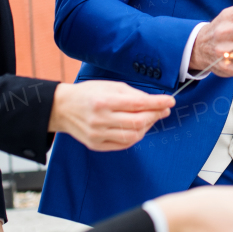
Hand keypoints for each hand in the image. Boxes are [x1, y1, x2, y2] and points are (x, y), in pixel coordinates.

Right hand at [48, 80, 173, 150]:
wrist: (62, 108)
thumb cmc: (88, 93)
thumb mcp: (110, 86)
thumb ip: (132, 94)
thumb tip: (154, 102)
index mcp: (104, 101)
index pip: (138, 104)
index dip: (157, 103)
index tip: (170, 101)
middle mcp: (100, 120)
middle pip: (138, 122)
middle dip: (155, 115)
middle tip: (164, 110)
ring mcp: (98, 135)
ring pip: (133, 136)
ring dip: (148, 127)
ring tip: (151, 118)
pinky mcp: (96, 145)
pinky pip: (123, 144)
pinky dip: (136, 136)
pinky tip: (139, 128)